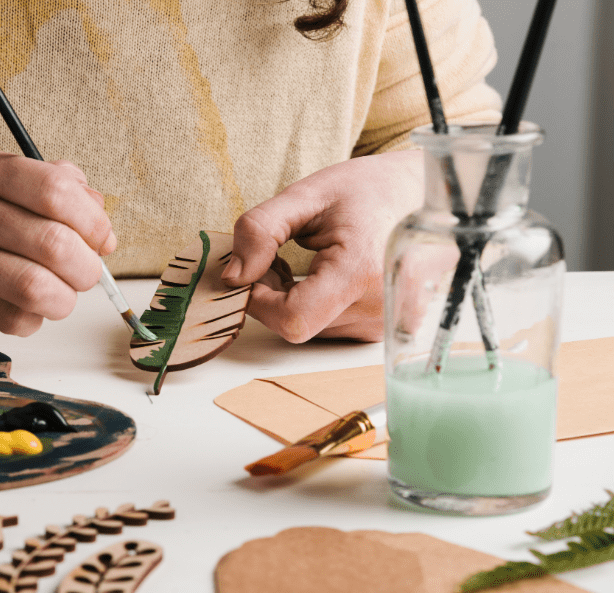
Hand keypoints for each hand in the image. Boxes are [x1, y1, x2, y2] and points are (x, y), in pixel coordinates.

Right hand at [0, 151, 114, 335]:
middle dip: (85, 269)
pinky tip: (22, 309)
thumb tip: (101, 218)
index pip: (58, 191)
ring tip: (59, 298)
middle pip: (54, 244)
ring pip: (35, 287)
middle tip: (84, 276)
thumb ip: (49, 187)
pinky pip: (12, 318)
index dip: (93, 221)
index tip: (100, 240)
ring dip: (62, 301)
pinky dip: (31, 320)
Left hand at [221, 150, 423, 341]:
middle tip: (277, 255)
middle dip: (272, 294)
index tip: (251, 271)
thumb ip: (260, 230)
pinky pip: (332, 328)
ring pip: (311, 329)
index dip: (259, 300)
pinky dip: (316, 306)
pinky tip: (325, 276)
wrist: (433, 192)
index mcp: (361, 271)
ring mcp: (387, 322)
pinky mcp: (387, 328)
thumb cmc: (371, 189)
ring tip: (307, 260)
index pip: (291, 319)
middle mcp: (380, 307)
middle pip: (297, 324)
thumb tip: (232, 276)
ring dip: (293, 301)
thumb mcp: (307, 195)